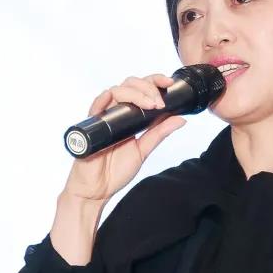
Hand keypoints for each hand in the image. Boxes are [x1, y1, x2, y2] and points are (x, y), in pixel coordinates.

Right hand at [61, 73, 185, 205]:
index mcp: (129, 116)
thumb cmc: (116, 171)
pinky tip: (119, 101)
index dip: (154, 82)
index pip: (141, 90)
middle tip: (159, 101)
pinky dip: (107, 98)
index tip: (169, 84)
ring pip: (116, 90)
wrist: (97, 190)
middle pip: (130, 85)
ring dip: (135, 93)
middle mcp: (116, 113)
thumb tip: (181, 118)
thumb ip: (159, 133)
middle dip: (148, 87)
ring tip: (150, 105)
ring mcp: (103, 117)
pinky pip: (96, 105)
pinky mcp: (91, 125)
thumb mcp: (143, 150)